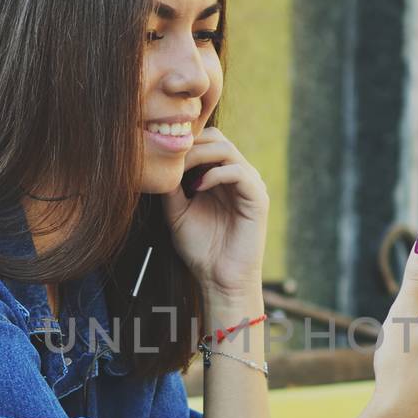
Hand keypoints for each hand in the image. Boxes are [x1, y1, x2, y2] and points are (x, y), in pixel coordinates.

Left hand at [160, 127, 269, 297]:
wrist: (219, 279)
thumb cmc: (200, 249)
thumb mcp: (177, 213)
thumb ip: (172, 188)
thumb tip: (159, 164)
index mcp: (220, 178)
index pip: (206, 142)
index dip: (185, 143)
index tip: (162, 155)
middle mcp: (237, 177)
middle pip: (217, 138)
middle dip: (191, 144)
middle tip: (171, 160)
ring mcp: (250, 185)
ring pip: (227, 149)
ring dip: (199, 156)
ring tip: (182, 173)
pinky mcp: (258, 198)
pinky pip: (239, 172)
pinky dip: (216, 174)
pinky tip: (198, 188)